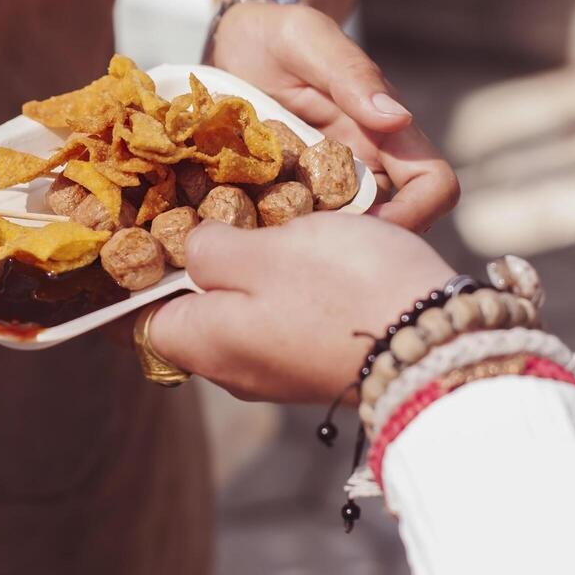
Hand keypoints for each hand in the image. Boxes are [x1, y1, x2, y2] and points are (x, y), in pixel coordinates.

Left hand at [148, 214, 456, 402]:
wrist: (440, 340)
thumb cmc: (342, 288)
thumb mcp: (263, 250)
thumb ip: (213, 248)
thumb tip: (191, 248)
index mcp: (204, 344)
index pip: (139, 320)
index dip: (134, 275)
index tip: (136, 228)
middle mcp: (234, 368)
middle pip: (193, 311)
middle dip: (193, 261)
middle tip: (200, 205)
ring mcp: (280, 369)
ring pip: (242, 310)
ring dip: (246, 266)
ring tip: (256, 214)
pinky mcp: (321, 360)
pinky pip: (284, 315)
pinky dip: (284, 280)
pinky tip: (301, 243)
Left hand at [207, 2, 458, 232]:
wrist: (238, 37)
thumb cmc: (280, 31)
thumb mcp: (308, 40)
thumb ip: (351, 74)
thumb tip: (398, 119)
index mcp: (383, 132)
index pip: (432, 185)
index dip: (416, 215)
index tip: (369, 237)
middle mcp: (363, 165)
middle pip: (390, 227)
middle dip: (357, 249)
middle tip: (304, 254)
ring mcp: (326, 185)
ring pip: (340, 238)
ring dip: (314, 250)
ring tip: (269, 248)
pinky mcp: (289, 195)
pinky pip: (294, 229)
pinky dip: (277, 239)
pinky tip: (243, 238)